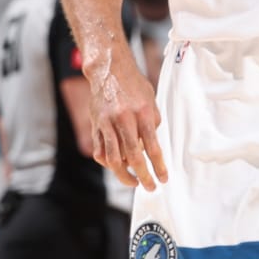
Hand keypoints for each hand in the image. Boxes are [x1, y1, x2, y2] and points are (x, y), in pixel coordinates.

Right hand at [88, 61, 167, 190]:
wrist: (109, 71)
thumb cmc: (135, 86)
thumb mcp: (151, 101)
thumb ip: (153, 123)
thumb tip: (151, 147)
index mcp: (142, 113)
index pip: (152, 147)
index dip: (158, 166)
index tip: (163, 179)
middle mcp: (123, 120)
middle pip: (132, 156)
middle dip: (142, 176)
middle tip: (150, 187)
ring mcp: (106, 124)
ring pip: (113, 158)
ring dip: (123, 175)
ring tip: (134, 182)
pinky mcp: (95, 126)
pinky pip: (100, 151)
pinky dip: (109, 163)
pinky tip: (118, 167)